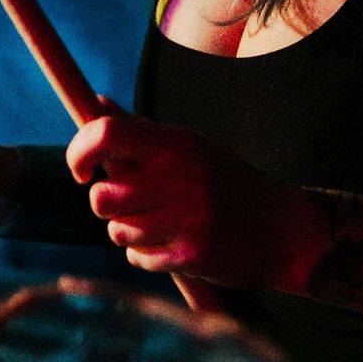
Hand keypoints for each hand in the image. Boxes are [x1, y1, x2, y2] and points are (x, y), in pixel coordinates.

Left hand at [65, 104, 306, 289]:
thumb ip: (140, 129)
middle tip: (126, 201)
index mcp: (177, 143)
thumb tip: (94, 103)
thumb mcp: (189, 145)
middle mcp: (180, 178)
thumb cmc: (225, 181)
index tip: (80, 169)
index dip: (79, 150)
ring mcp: (186, 220)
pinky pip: (137, 258)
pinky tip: (171, 244)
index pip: (106, 134)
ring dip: (126, 230)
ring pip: (116, 231)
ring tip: (155, 222)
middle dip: (104, 202)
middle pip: (101, 196)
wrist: (282, 229)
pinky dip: (145, 254)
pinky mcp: (190, 257)